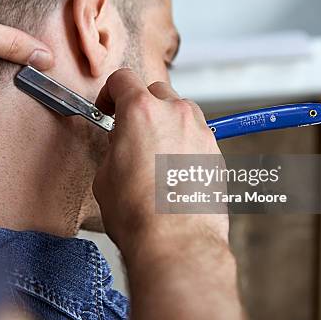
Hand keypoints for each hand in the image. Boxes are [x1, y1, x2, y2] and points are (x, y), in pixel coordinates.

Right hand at [93, 69, 227, 249]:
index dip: (110, 92)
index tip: (109, 107)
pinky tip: (172, 168)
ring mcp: (199, 131)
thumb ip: (114, 146)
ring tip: (154, 151)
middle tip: (130, 130)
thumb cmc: (139, 214)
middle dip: (141, 105)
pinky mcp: (215, 152)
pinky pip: (196, 134)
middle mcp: (174, 114)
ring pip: (180, 110)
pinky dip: (184, 142)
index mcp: (140, 111)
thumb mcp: (105, 175)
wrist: (175, 242)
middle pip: (155, 91)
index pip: (123, 79)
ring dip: (166, 121)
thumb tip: (121, 144)